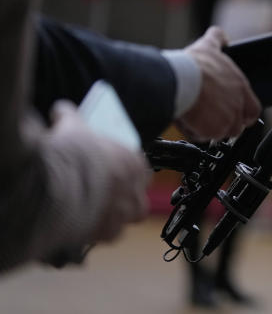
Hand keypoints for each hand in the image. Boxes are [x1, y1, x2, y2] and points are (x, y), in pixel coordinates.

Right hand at [48, 101, 149, 243]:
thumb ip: (71, 118)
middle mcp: (135, 190)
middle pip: (138, 198)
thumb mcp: (73, 127)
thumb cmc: (72, 153)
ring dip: (115, 217)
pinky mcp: (108, 233)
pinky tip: (83, 227)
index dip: (126, 173)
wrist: (59, 185)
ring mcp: (124, 214)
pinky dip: (97, 232)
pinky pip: (107, 235)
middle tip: (106, 196)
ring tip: (95, 214)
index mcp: (134, 164)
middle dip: (126, 199)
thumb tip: (62, 109)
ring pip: (127, 219)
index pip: (140, 170)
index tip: (113, 173)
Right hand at [176, 27, 260, 141]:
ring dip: (210, 129)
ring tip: (196, 118)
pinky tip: (187, 120)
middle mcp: (238, 104)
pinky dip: (195, 132)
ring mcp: (228, 119)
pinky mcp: (214, 130)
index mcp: (241, 87)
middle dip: (225, 124)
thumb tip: (221, 35)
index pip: (253, 109)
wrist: (179, 80)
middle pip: (237, 125)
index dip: (243, 113)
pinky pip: (204, 137)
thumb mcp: (208, 46)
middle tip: (209, 117)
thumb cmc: (194, 65)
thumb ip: (218, 39)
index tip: (232, 112)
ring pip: (221, 133)